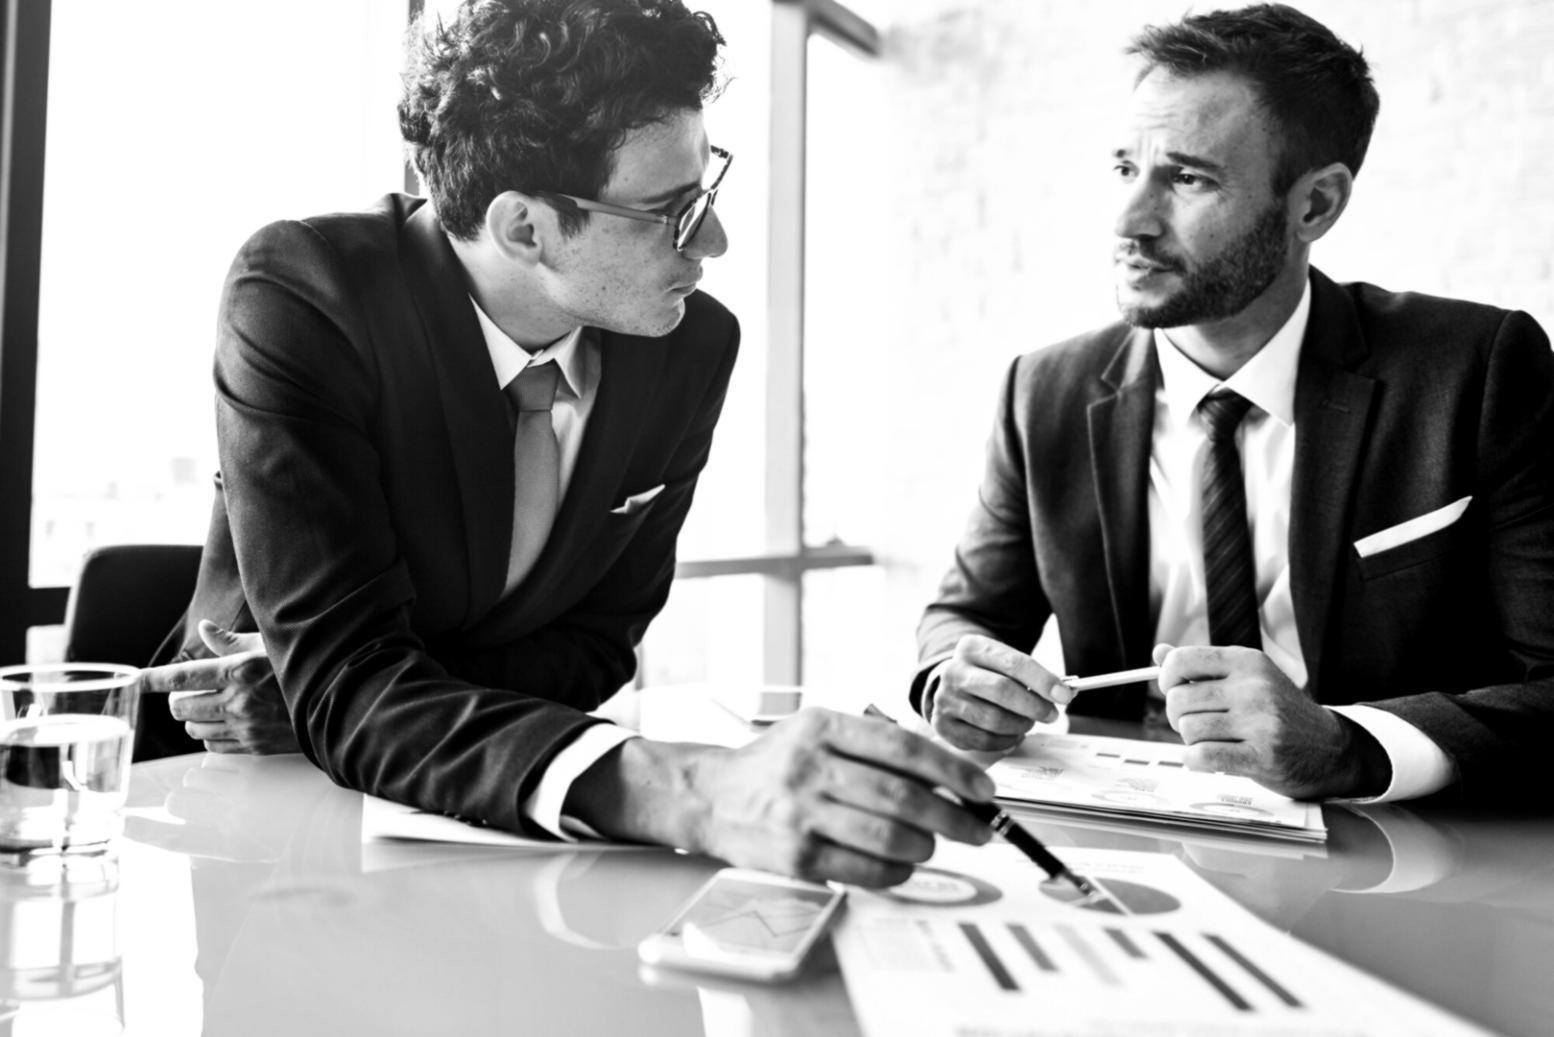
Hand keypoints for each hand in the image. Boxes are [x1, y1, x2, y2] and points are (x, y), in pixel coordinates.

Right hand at [123, 754, 320, 860]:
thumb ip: (224, 850)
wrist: (339, 810)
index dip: (147, 833)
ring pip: (194, 777)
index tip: (123, 825)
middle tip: (203, 796)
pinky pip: (216, 760)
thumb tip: (193, 860)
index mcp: (231, 846)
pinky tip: (241, 768)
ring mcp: (244, 792)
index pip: (176, 842)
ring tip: (229, 783)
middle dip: (182, 797)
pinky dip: (220, 762)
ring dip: (203, 778)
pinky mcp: (257, 768)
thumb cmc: (295, 832)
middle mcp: (231, 820)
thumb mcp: (259, 851)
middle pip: (177, 802)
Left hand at [141, 620, 297, 754]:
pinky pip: (212, 745)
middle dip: (179, 698)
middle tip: (191, 690)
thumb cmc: (304, 667)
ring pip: (193, 728)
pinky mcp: (254, 746)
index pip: (181, 677)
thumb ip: (231, 641)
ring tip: (210, 706)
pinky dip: (210, 735)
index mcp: (239, 670)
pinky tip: (224, 723)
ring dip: (193, 717)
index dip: (152, 679)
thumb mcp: (270, 645)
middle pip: (180, 706)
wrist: (339, 700)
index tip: (134, 679)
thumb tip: (206, 629)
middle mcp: (238, 700)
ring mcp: (245, 727)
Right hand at [590, 708, 997, 888]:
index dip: (952, 770)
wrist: (710, 796)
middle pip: (901, 796)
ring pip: (887, 836)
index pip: (902, 747)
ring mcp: (800, 814)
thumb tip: (948, 775)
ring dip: (925, 845)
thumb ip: (874, 745)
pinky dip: (896, 871)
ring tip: (932, 844)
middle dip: (953, 816)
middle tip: (977, 828)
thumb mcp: (818, 732)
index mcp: (822, 727)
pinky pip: (864, 870)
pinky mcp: (794, 857)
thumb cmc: (776, 765)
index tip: (982, 789)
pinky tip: (902, 864)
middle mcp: (809, 767)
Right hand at [927, 634, 1072, 751]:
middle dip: (1034, 706)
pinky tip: (1012, 734)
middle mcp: (954, 672)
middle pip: (1002, 690)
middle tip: (1051, 714)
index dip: (1043, 681)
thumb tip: (1062, 693)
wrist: (954, 685)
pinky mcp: (944, 725)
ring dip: (1020, 725)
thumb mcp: (1004, 663)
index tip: (1065, 695)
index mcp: (971, 648)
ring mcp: (945, 699)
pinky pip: (983, 740)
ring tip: (1028, 722)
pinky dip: (1005, 740)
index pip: (1013, 663)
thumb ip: (1031, 676)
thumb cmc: (988, 675)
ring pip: (993, 719)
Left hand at [1154, 643, 1388, 798]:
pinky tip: (1208, 759)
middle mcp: (1254, 688)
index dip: (1166, 678)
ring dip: (1192, 740)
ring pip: (1188, 729)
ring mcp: (1260, 723)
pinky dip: (1195, 761)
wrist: (1331, 748)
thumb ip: (1202, 666)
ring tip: (1214, 740)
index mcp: (1247, 662)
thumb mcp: (1248, 678)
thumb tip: (1159, 652)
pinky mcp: (1262, 756)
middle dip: (1178, 715)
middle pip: (1179, 699)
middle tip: (1196, 722)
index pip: (1182, 660)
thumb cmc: (1279, 711)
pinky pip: (1201, 756)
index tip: (1173, 689)